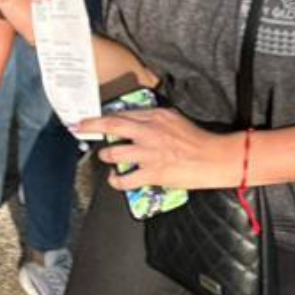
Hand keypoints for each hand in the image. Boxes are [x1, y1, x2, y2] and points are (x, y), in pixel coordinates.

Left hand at [70, 108, 234, 191]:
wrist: (213, 158)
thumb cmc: (197, 140)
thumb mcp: (174, 119)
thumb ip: (154, 119)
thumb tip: (136, 121)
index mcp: (155, 116)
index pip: (122, 114)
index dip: (102, 117)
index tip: (90, 119)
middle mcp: (149, 131)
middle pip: (111, 126)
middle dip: (90, 127)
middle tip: (80, 128)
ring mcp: (149, 153)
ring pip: (114, 153)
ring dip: (106, 156)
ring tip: (107, 158)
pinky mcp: (152, 173)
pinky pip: (125, 178)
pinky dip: (116, 180)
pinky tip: (115, 179)